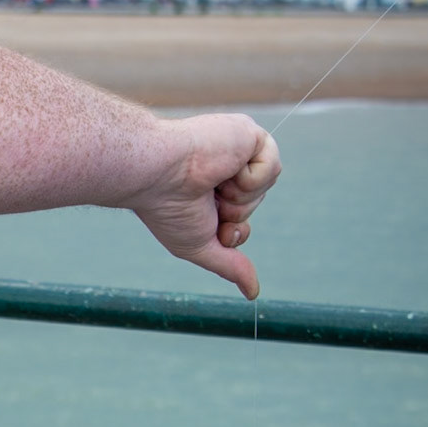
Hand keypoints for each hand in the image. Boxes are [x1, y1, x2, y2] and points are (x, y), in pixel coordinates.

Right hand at [130, 113, 280, 299]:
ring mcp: (238, 147)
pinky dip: (247, 178)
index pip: (242, 216)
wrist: (156, 172)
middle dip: (234, 213)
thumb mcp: (200, 245)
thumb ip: (229, 265)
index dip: (233, 230)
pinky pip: (271, 167)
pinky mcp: (249, 132)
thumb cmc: (167, 208)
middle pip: (255, 203)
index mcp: (210, 187)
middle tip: (204, 198)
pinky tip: (222, 167)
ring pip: (266, 187)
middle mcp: (225, 165)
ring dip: (239, 197)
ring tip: (210, 181)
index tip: (209, 221)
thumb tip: (253, 293)